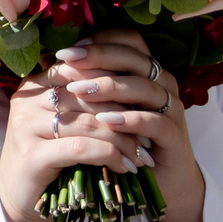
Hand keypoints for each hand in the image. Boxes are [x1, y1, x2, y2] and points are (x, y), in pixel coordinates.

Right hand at [0, 59, 145, 221]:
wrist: (18, 199)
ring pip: (89, 122)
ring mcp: (26, 127)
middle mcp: (26, 101)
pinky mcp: (33, 155)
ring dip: (123, 139)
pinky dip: (110, 156)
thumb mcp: (63, 124)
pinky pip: (82, 148)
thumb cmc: (48, 159)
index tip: (142, 103)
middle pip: (87, 96)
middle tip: (148, 133)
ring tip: (142, 154)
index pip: (80, 70)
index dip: (114, 83)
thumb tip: (133, 86)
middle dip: (124, 114)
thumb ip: (83, 102)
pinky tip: (126, 167)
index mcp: (34, 86)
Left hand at [48, 31, 206, 221]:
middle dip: (98, 56)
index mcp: (145, 70)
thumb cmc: (120, 139)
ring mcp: (171, 109)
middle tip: (67, 61)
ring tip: (78, 91)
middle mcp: (162, 83)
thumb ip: (83, 83)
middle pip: (134, 57)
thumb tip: (47, 61)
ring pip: (144, 87)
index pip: (128, 40)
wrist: (154, 181)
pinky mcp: (174, 136)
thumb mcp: (100, 108)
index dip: (99, 40)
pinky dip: (130, 119)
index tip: (68, 49)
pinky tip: (106, 120)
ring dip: (109, 86)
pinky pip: (155, 121)